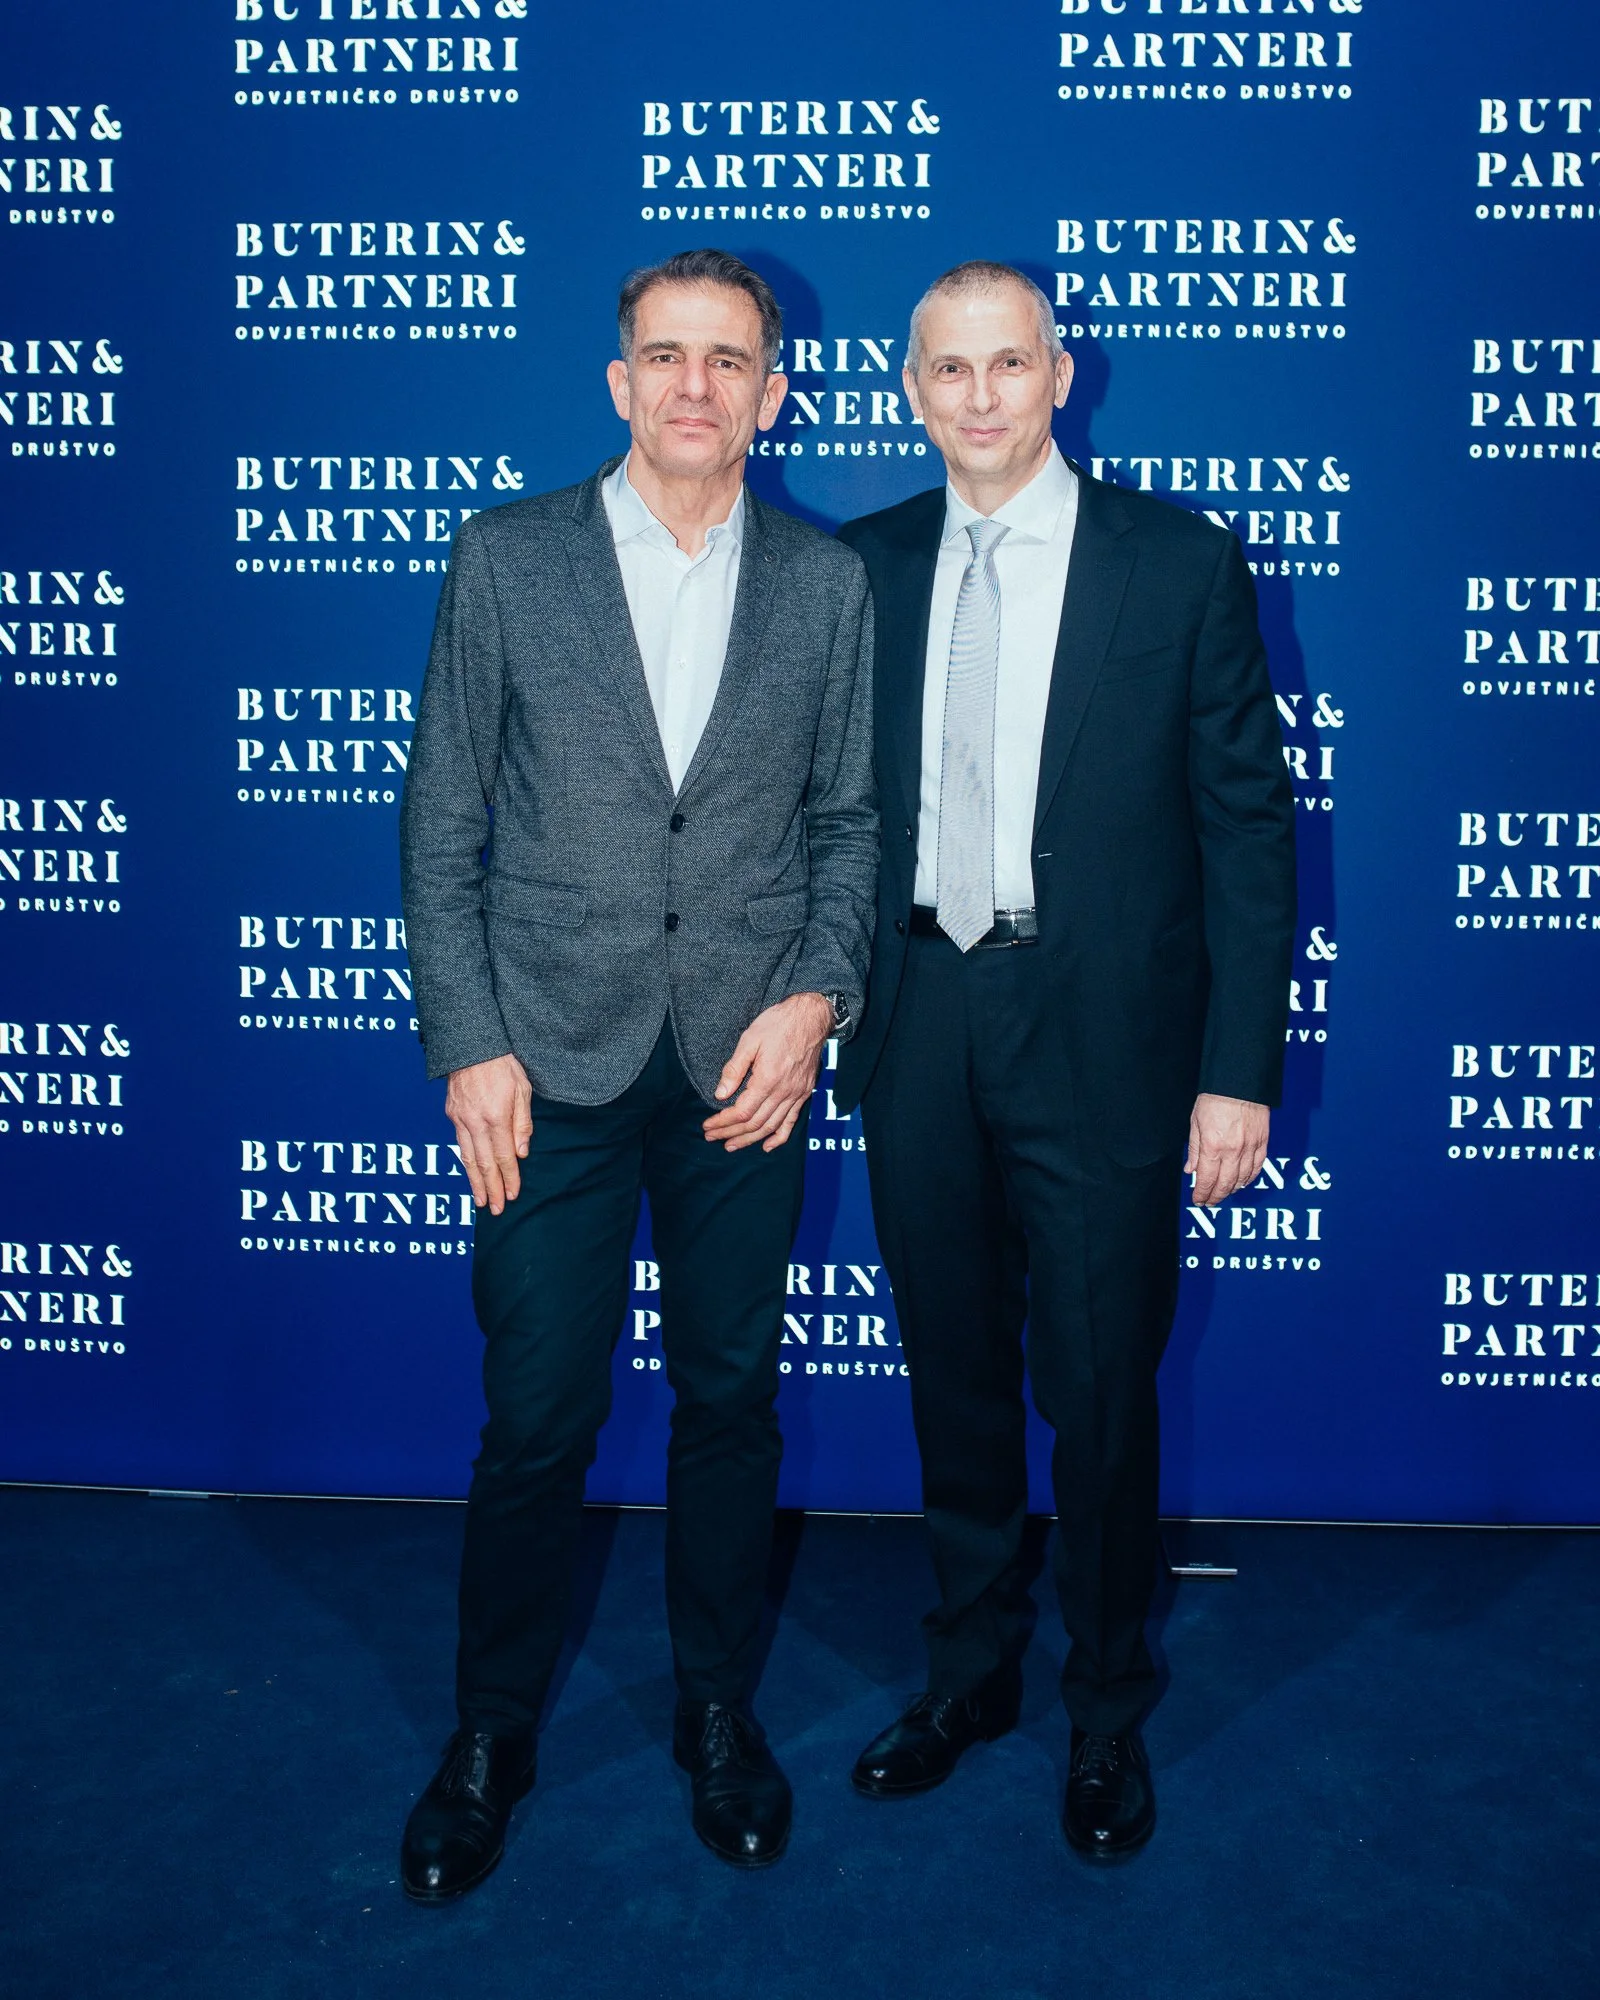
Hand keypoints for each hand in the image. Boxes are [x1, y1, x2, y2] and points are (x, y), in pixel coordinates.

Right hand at [445, 1053, 532, 1214]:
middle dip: (491, 1189)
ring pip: (467, 1158)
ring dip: (474, 1182)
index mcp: (495, 1117)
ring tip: (480, 1201)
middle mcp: (475, 1122)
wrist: (470, 1044)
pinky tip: (470, 1173)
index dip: (509, 1178)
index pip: (503, 1156)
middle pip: (484, 1164)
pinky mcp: (452, 1114)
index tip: (512, 1195)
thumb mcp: (522, 1089)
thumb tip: (521, 1153)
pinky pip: (459, 1145)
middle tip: (495, 1210)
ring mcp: (460, 1119)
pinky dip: (465, 1163)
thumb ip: (522, 1123)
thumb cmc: (502, 1064)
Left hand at [702, 993, 833, 1153]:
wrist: (811, 1016)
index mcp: (767, 1079)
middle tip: (713, 1138)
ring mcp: (796, 1094)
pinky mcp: (804, 1092)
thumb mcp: (749, 1040)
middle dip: (731, 1133)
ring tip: (732, 1145)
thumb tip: (720, 1095)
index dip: (723, 1122)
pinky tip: (767, 1146)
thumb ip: (734, 1069)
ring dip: (750, 1140)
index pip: (741, 1112)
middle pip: (754, 1123)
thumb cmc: (778, 1023)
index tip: (708, 1126)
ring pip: (771, 1126)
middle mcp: (783, 1091)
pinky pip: (792, 1121)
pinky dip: (779, 1137)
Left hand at [1185, 1093, 1269, 1205]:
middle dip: (1216, 1196)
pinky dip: (1249, 1178)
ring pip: (1242, 1179)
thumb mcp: (1195, 1123)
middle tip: (1209, 1202)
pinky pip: (1257, 1167)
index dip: (1202, 1194)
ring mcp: (1250, 1148)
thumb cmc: (1215, 1098)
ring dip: (1232, 1190)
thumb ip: (1194, 1149)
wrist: (1240, 1082)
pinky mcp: (1263, 1142)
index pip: (1206, 1180)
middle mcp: (1233, 1151)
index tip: (1198, 1200)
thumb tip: (1190, 1169)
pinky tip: (1242, 1182)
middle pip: (1225, 1184)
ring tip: (1223, 1193)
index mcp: (1213, 1146)